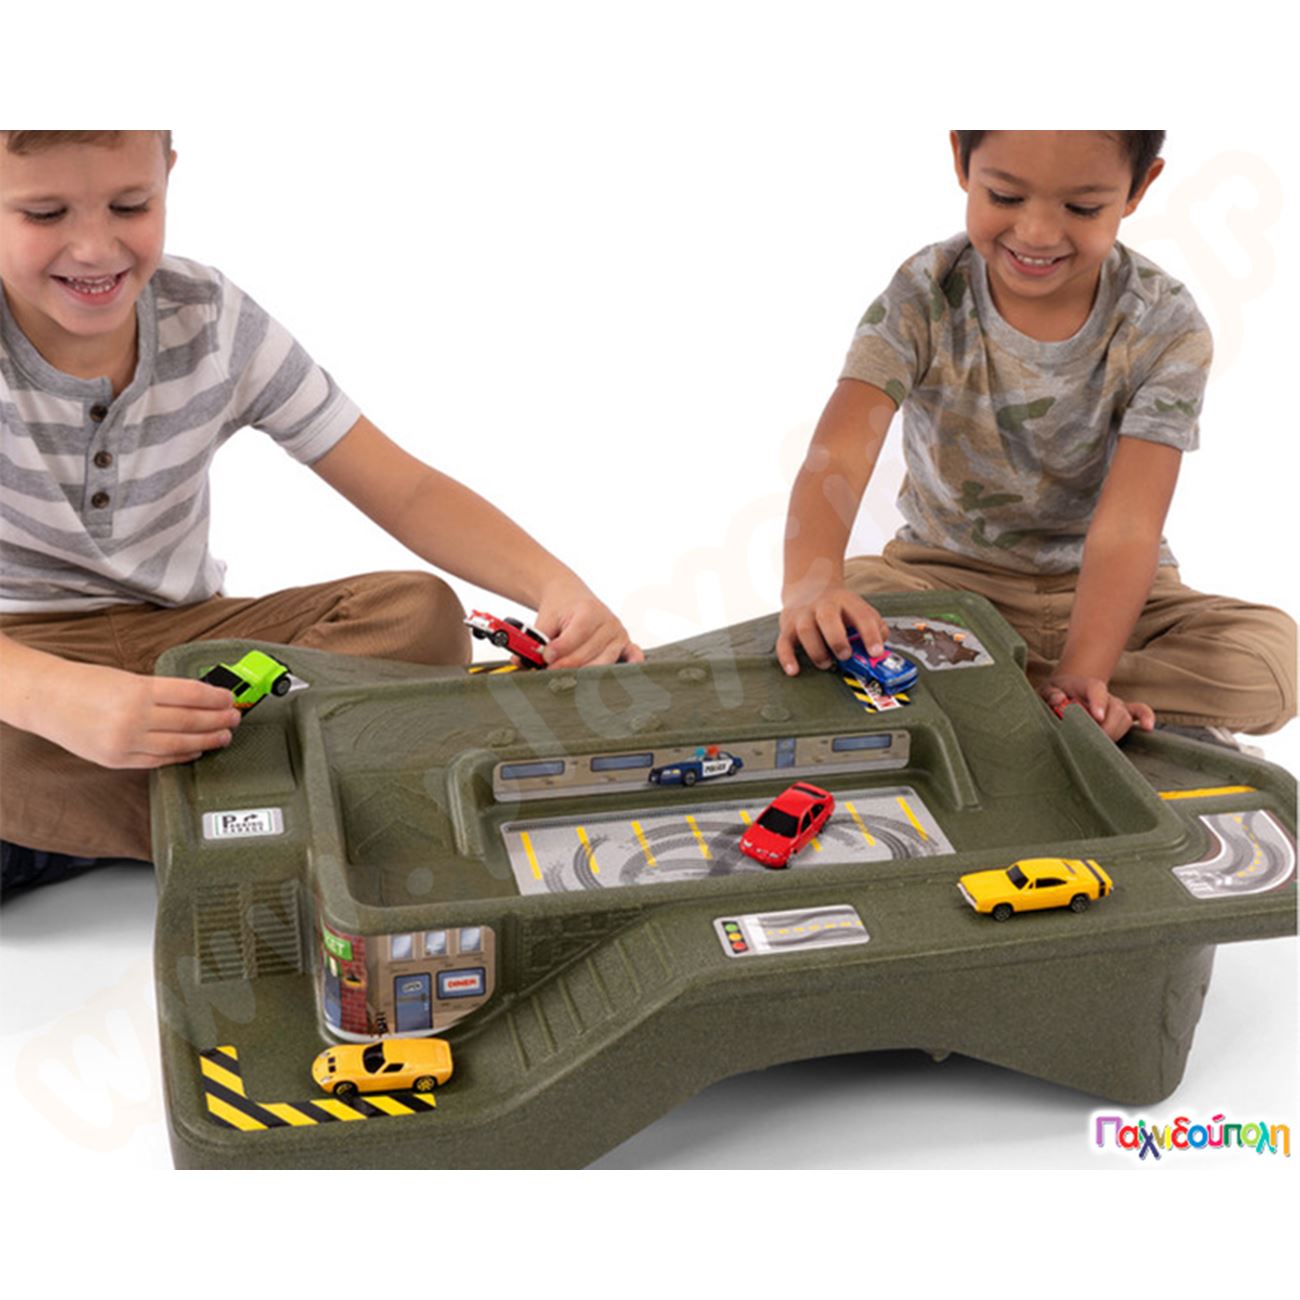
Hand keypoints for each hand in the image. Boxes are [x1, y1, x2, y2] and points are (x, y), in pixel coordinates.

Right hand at [27, 659, 242, 768]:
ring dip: (207, 741)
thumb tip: (201, 699)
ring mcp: (125, 743)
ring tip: (223, 736)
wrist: (46, 699)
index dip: (216, 698)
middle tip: (235, 718)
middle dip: (218, 720)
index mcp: (138, 691)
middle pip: (190, 721)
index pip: (191, 695)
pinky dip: (181, 756)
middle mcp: (133, 718)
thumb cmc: (87, 683)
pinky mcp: (118, 760)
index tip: (230, 698)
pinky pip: (158, 761)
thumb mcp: (129, 678)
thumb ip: (162, 691)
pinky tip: (195, 751)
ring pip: (179, 745)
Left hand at [533, 574, 643, 669]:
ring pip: (605, 662)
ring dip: (585, 672)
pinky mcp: (625, 643)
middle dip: (568, 665)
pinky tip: (620, 675)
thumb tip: (520, 662)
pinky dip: (630, 665)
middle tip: (551, 671)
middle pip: (590, 653)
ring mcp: (619, 633)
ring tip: (567, 676)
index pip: (577, 636)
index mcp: (590, 611)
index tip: (546, 657)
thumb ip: (535, 641)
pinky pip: (632, 656)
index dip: (560, 650)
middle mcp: (609, 622)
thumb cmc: (559, 609)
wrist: (570, 595)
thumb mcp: (545, 621)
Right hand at [776, 587, 889, 674]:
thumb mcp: (858, 609)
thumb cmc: (838, 608)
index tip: (876, 652)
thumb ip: (874, 627)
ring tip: (827, 664)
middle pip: (828, 618)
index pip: (861, 616)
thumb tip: (879, 649)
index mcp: (846, 601)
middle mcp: (823, 605)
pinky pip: (783, 643)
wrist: (808, 587)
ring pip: (806, 631)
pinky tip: (794, 670)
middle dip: (837, 640)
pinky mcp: (787, 627)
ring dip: (817, 652)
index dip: (870, 635)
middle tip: (845, 656)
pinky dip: (787, 658)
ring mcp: (803, 615)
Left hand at [1042, 673, 1154, 742]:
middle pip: (1115, 708)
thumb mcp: (1045, 691)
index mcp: (1083, 686)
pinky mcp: (1122, 712)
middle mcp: (1103, 695)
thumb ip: (1050, 694)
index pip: (1096, 689)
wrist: (1065, 690)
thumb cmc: (1053, 694)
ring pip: (1125, 717)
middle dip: (1106, 728)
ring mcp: (1114, 704)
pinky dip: (1146, 718)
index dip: (1099, 702)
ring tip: (1099, 743)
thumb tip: (1059, 699)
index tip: (1097, 717)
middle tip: (1091, 742)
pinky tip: (1148, 728)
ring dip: (1116, 732)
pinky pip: (1140, 711)